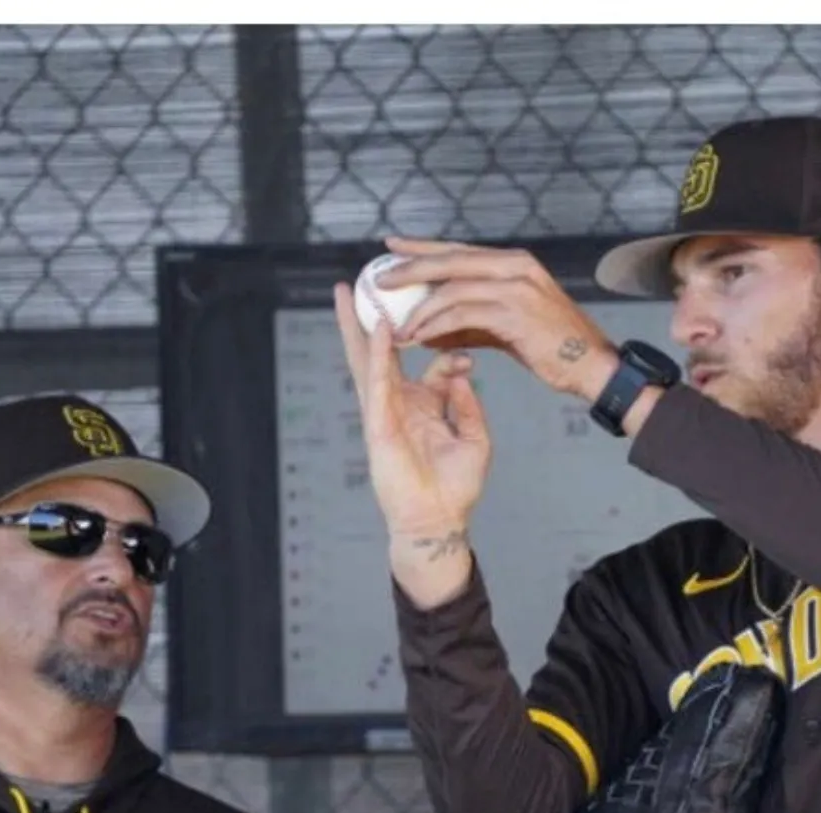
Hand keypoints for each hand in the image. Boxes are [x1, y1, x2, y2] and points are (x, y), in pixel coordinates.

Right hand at [334, 280, 491, 542]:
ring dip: (357, 325)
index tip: (472, 352)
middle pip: (384, 351)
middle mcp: (399, 403)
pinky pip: (376, 382)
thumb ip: (467, 404)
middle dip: (374, 317)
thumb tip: (462, 372)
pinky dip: (376, 354)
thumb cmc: (454, 488)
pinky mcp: (377, 424)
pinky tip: (377, 329)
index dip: (451, 350)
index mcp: (423, 406)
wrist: (438, 521)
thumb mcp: (474, 439)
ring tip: (346, 291)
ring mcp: (384, 412)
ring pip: (366, 360)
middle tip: (367, 282)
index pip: (433, 364)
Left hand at [374, 236, 620, 400]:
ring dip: (420, 309)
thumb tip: (432, 327)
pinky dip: (437, 326)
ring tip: (398, 326)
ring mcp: (516, 287)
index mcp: (515, 263)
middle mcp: (515, 266)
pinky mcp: (514, 312)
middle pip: (450, 260)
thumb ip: (472, 321)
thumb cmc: (552, 348)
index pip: (460, 250)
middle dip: (411, 268)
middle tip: (381, 279)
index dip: (424, 248)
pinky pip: (462, 315)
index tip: (392, 246)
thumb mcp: (508, 327)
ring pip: (452, 289)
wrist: (592, 366)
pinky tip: (420, 338)